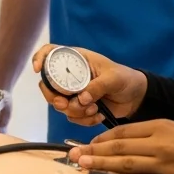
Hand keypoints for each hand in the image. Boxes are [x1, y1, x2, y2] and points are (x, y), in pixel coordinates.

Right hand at [32, 44, 146, 126]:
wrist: (135, 97)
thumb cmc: (125, 79)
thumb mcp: (113, 78)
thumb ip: (98, 86)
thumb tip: (81, 99)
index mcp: (76, 60)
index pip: (50, 53)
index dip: (40, 59)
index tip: (38, 70)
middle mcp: (71, 75)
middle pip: (48, 85)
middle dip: (55, 98)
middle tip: (66, 104)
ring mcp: (73, 93)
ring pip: (59, 105)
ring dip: (75, 111)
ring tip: (94, 109)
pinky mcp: (79, 108)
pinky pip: (72, 117)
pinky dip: (84, 119)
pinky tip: (98, 115)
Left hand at [68, 119, 173, 173]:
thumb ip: (150, 135)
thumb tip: (121, 144)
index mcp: (160, 127)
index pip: (123, 133)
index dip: (102, 139)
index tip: (86, 144)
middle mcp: (160, 145)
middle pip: (120, 149)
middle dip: (94, 153)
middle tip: (74, 156)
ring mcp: (165, 167)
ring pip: (127, 168)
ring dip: (102, 169)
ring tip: (83, 168)